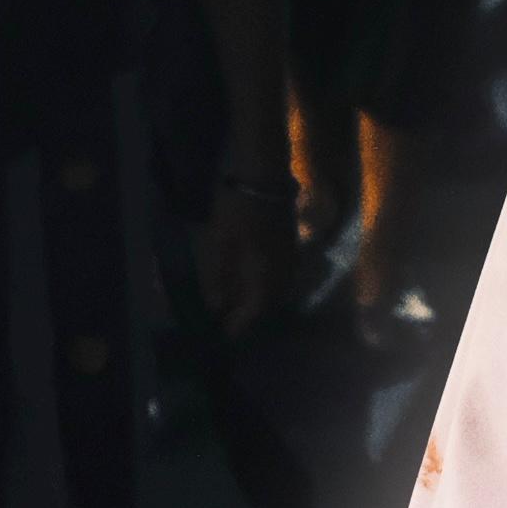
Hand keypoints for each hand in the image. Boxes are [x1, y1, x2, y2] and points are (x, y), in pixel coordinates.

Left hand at [198, 171, 294, 336]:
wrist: (264, 172)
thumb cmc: (238, 209)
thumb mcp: (220, 244)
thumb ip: (218, 278)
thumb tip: (216, 308)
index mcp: (267, 276)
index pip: (255, 313)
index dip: (238, 326)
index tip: (222, 335)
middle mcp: (284, 272)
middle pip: (269, 304)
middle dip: (249, 315)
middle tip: (227, 319)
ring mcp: (290, 257)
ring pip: (276, 289)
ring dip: (258, 299)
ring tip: (236, 301)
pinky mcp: (290, 244)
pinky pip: (279, 274)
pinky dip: (264, 283)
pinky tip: (249, 278)